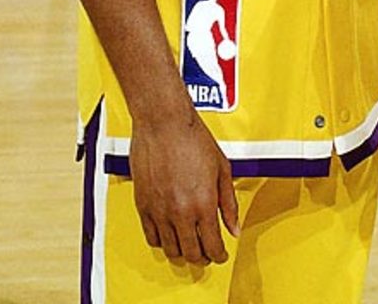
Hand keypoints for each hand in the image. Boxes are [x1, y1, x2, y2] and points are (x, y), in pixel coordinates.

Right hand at [129, 107, 239, 264]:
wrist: (164, 121)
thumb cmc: (193, 137)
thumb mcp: (222, 168)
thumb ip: (229, 202)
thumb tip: (234, 227)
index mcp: (204, 203)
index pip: (212, 245)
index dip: (218, 255)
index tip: (220, 254)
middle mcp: (181, 211)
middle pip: (192, 253)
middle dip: (202, 257)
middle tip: (207, 252)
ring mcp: (159, 210)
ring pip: (170, 249)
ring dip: (182, 251)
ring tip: (189, 245)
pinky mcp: (143, 205)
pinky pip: (151, 236)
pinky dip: (162, 241)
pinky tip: (170, 234)